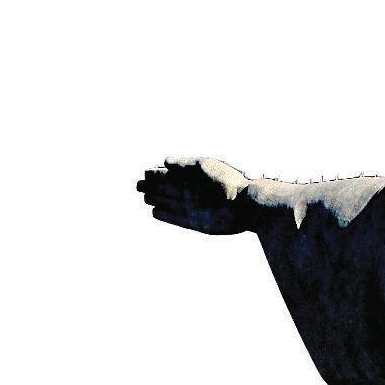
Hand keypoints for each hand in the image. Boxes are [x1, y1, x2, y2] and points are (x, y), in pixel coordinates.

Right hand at [137, 157, 251, 233]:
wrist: (246, 205)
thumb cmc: (227, 182)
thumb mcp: (204, 167)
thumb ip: (184, 164)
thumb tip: (165, 162)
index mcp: (195, 177)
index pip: (172, 174)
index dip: (158, 173)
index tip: (145, 172)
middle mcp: (194, 192)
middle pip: (169, 189)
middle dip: (154, 186)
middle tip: (138, 185)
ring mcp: (195, 208)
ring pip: (170, 202)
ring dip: (157, 199)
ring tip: (145, 196)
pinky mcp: (197, 223)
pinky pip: (176, 218)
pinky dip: (166, 215)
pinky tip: (154, 212)